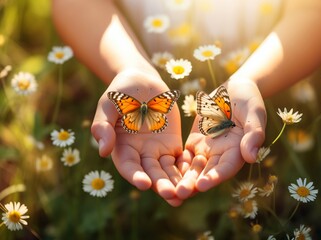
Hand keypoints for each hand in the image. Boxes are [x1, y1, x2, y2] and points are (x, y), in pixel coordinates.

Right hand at [91, 70, 183, 205]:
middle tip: (171, 195)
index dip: (135, 175)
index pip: (128, 165)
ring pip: (167, 170)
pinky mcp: (172, 144)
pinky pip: (180, 159)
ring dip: (176, 182)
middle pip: (150, 172)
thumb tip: (103, 152)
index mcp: (122, 146)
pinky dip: (187, 168)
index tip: (144, 183)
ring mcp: (157, 149)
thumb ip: (103, 126)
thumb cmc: (121, 92)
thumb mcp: (108, 105)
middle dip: (160, 184)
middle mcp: (139, 153)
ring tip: (186, 194)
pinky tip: (196, 177)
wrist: (142, 81)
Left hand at [176, 79, 266, 198]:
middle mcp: (221, 155)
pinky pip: (184, 156)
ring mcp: (207, 150)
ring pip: (193, 168)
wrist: (233, 89)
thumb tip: (250, 157)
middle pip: (207, 173)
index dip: (215, 177)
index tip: (202, 185)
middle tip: (179, 194)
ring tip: (168, 190)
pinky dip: (175, 165)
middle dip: (193, 184)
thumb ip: (253, 133)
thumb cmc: (249, 99)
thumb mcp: (254, 112)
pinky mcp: (195, 143)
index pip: (226, 167)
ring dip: (181, 179)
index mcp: (237, 150)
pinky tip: (161, 172)